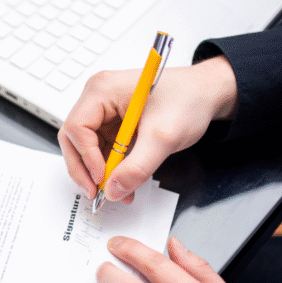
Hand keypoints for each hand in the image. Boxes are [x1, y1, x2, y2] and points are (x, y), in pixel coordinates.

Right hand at [58, 56, 237, 203]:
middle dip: (85, 169)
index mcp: (102, 90)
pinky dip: (110, 169)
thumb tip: (113, 190)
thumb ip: (137, 167)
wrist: (207, 93)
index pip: (76, 127)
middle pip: (74, 138)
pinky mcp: (114, 123)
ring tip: (115, 192)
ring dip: (98, 173)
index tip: (102, 179)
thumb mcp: (163, 137)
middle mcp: (98, 97)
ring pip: (86, 148)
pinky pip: (103, 150)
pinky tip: (122, 183)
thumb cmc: (188, 99)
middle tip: (97, 193)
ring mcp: (105, 111)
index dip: (86, 157)